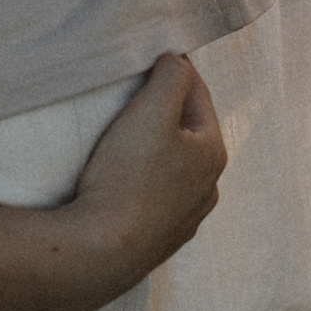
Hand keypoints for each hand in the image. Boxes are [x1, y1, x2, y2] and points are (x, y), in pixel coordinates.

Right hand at [59, 54, 226, 307]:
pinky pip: (152, 199)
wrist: (97, 253)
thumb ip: (170, 75)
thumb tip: (176, 60)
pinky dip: (140, 183)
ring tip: (121, 140)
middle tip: (130, 96)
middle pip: (185, 133)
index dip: (172, 70)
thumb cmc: (127, 176)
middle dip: (162, 112)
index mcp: (212, 154)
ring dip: (152, 150)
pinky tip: (119, 183)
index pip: (197, 94)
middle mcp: (207, 189)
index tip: (148, 57)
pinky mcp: (155, 243)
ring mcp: (183, 221)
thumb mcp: (151, 110)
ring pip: (170, 169)